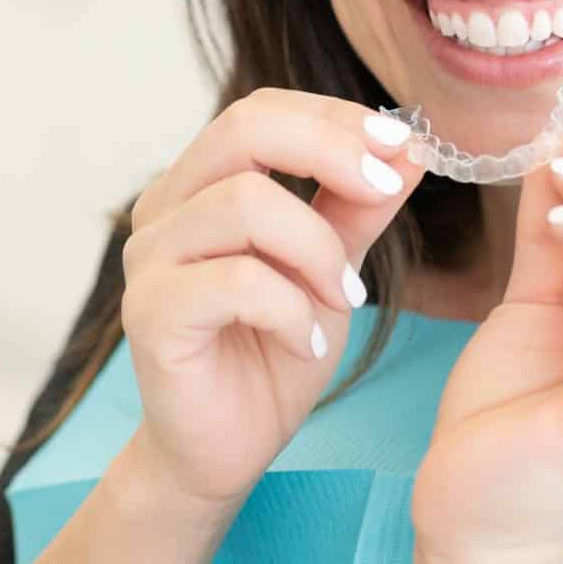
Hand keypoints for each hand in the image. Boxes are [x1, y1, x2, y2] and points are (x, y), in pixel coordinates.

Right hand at [120, 88, 427, 511]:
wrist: (225, 451)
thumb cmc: (271, 356)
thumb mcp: (330, 271)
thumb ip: (359, 209)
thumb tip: (412, 147)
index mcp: (201, 185)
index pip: (262, 112)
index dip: (334, 118)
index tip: (404, 146)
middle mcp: (165, 209)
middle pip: (243, 130)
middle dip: (330, 150)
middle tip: (385, 191)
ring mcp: (150, 260)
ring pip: (245, 204)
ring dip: (318, 249)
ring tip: (344, 300)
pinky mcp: (151, 314)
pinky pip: (236, 282)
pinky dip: (291, 310)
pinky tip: (309, 343)